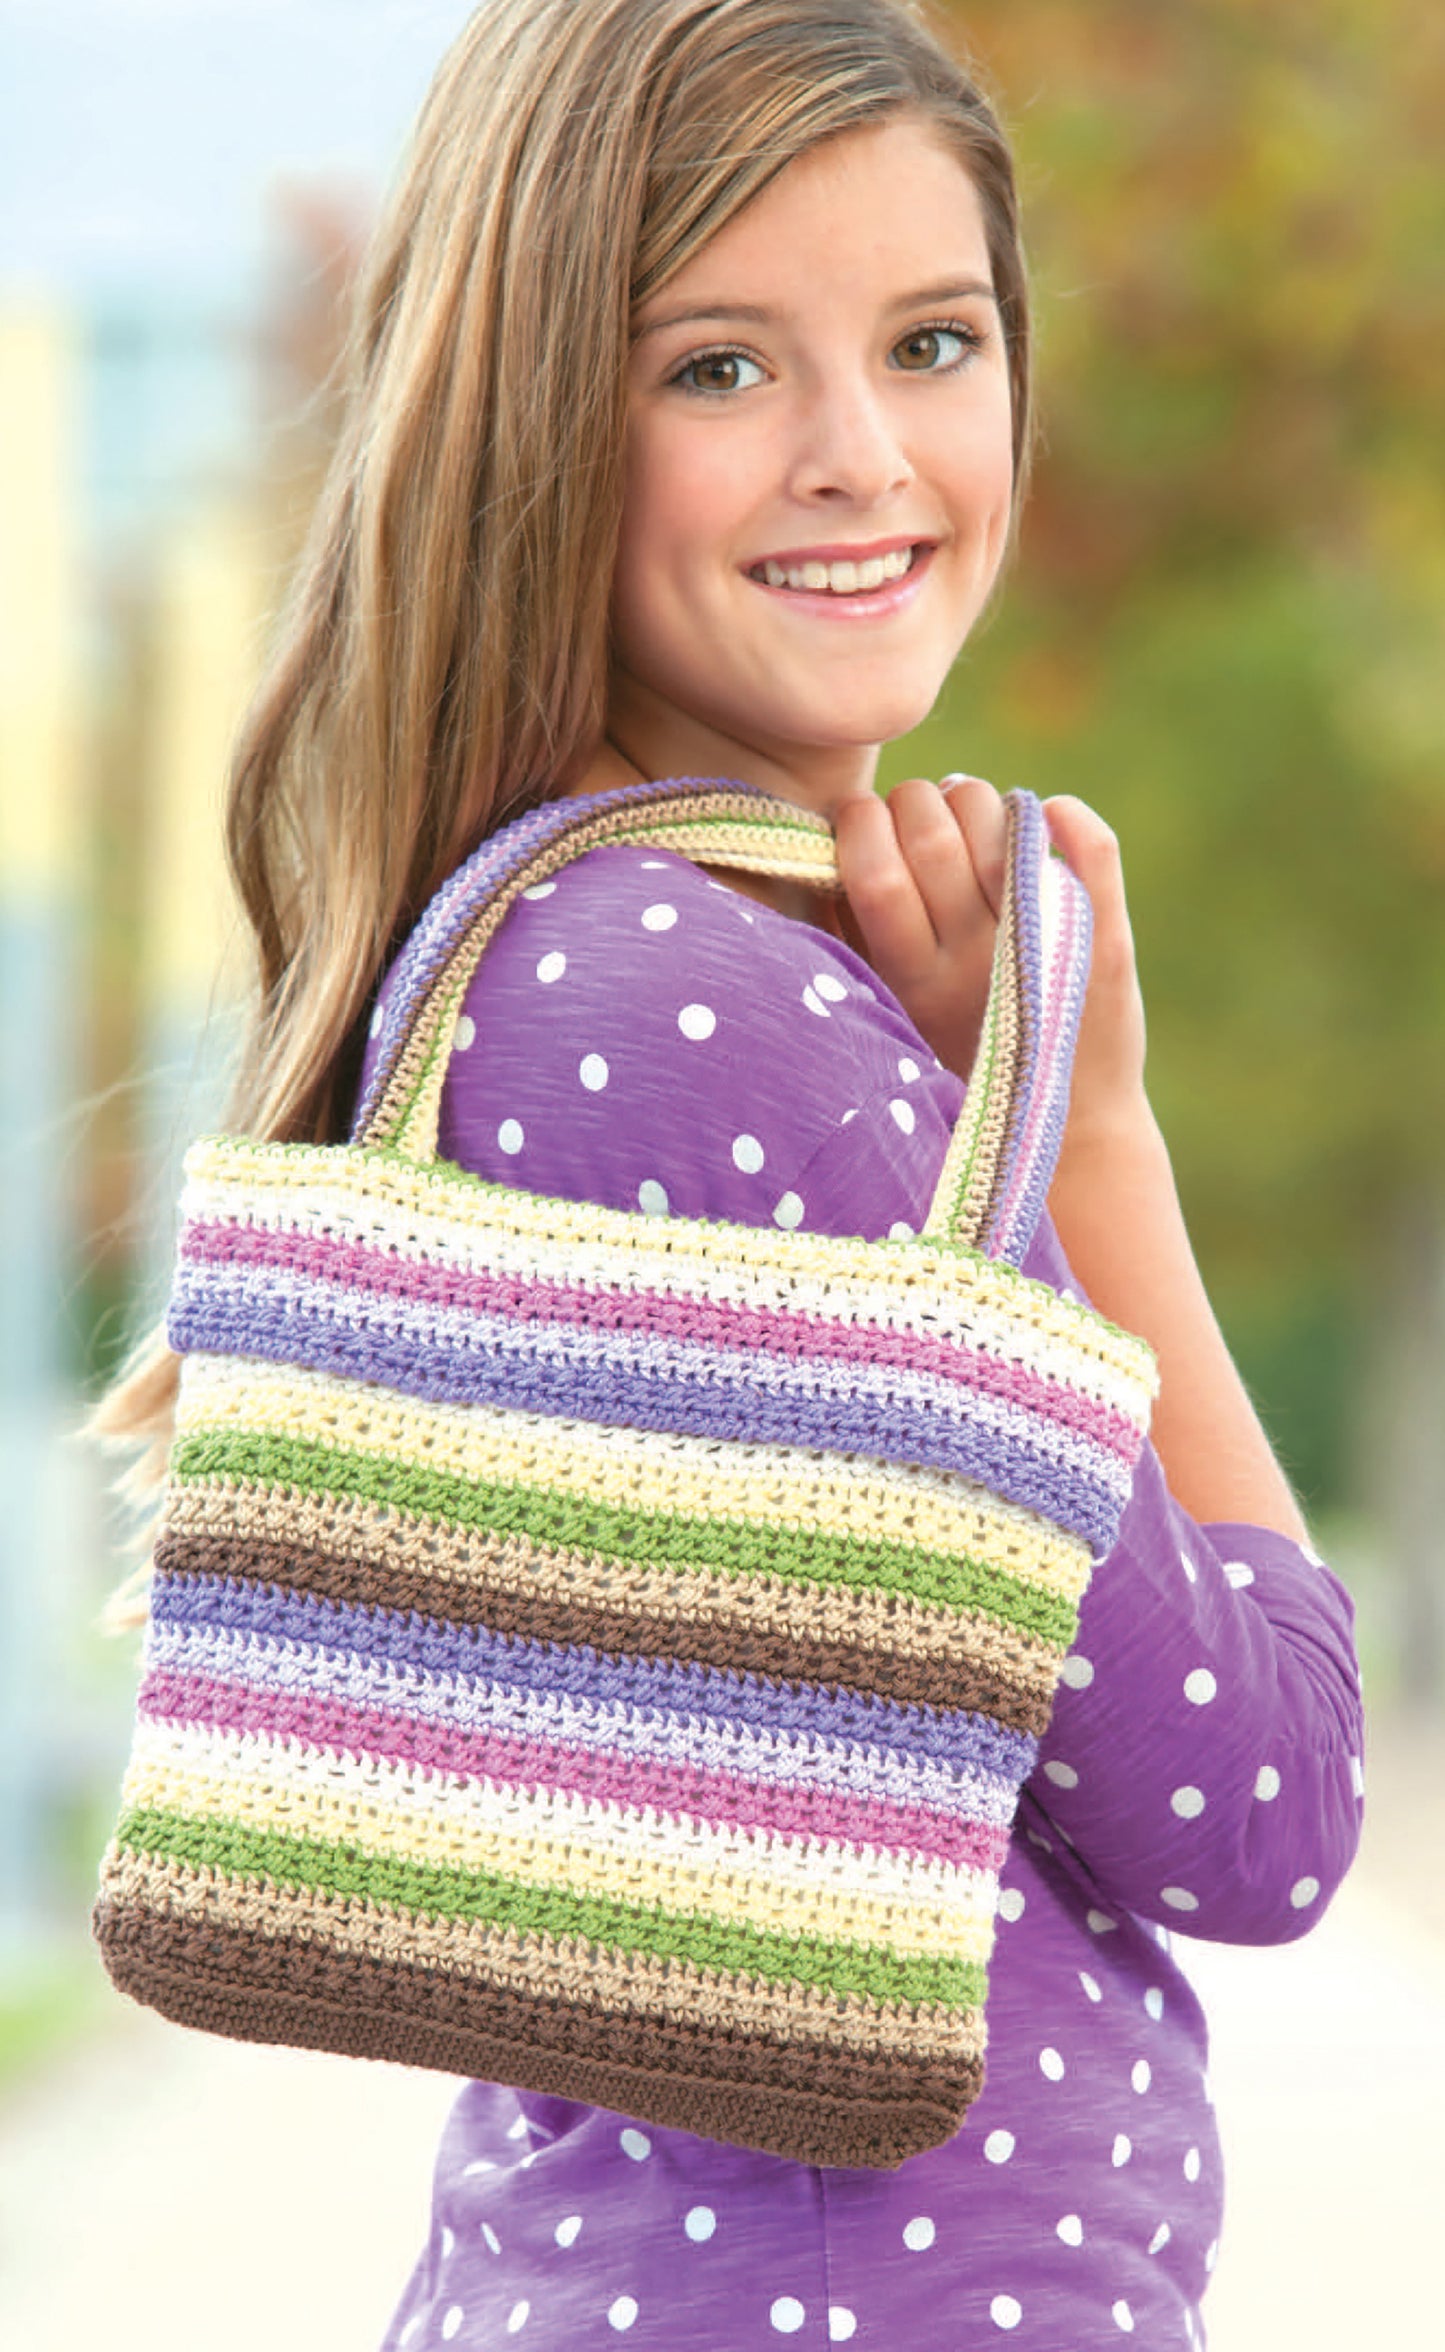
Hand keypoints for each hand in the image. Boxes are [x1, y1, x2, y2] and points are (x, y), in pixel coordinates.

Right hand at [831, 775, 1152, 1158]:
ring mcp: (1043, 943)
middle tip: (917, 813)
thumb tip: (826, 851)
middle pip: (932, 832)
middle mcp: (976, 958)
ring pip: (999, 821)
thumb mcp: (889, 1019)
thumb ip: (854, 947)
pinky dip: (1067, 814)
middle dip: (914, 799)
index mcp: (914, 981)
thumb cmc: (958, 1071)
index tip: (862, 819)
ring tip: (968, 818)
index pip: (874, 871)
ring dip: (974, 798)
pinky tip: (1045, 818)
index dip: (859, 821)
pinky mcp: (1104, 938)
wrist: (1071, 1135)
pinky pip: (1091, 848)